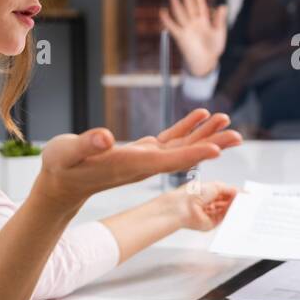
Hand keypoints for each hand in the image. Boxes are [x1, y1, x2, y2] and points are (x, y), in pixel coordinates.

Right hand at [32, 110, 240, 210]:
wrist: (61, 183)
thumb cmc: (62, 167)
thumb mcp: (67, 153)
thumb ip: (86, 144)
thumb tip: (105, 138)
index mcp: (131, 164)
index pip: (168, 161)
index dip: (193, 154)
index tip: (216, 149)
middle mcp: (144, 164)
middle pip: (185, 155)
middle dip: (212, 145)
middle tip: (238, 136)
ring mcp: (145, 159)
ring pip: (182, 146)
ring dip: (205, 133)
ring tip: (226, 120)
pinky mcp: (142, 152)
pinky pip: (171, 140)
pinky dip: (187, 128)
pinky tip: (201, 116)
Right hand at [159, 0, 227, 75]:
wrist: (206, 62)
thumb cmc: (214, 49)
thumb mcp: (219, 33)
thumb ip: (220, 20)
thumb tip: (224, 5)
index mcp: (205, 21)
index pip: (201, 6)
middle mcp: (195, 24)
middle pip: (190, 8)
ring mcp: (187, 29)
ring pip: (181, 15)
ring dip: (177, 7)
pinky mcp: (180, 37)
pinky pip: (172, 27)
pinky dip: (167, 20)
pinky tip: (163, 11)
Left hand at [165, 180, 237, 231]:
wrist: (182, 207)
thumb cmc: (193, 193)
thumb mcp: (216, 186)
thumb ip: (230, 189)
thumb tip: (240, 192)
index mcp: (206, 192)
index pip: (223, 193)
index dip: (233, 193)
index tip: (243, 194)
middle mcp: (207, 203)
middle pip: (225, 203)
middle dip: (234, 201)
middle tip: (245, 199)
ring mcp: (208, 214)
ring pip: (225, 211)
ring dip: (232, 208)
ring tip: (242, 204)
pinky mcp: (210, 224)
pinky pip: (222, 220)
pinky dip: (229, 216)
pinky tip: (235, 211)